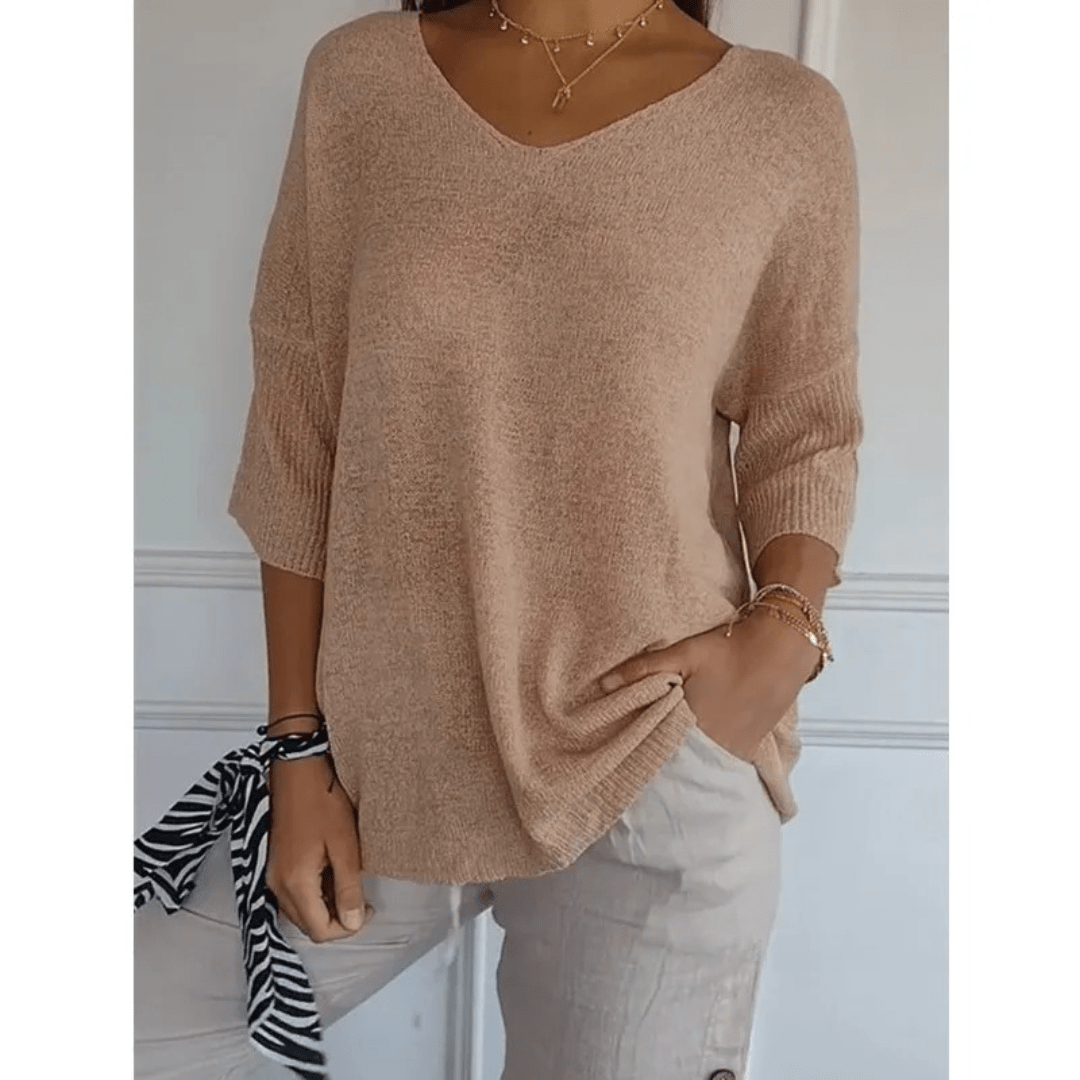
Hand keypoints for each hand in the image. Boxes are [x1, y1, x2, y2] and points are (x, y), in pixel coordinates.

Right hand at [266, 753, 368, 942]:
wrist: (298, 770)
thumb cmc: (322, 800)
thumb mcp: (345, 846)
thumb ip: (349, 888)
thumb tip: (353, 922)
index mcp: (295, 883)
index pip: (319, 930)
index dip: (346, 928)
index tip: (366, 910)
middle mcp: (277, 884)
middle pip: (307, 925)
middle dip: (335, 920)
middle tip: (360, 900)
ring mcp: (272, 874)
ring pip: (299, 911)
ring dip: (324, 907)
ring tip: (348, 883)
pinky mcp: (274, 863)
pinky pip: (292, 894)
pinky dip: (312, 894)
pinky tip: (330, 874)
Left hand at [598, 609, 819, 761]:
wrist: (782, 646)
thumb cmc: (729, 649)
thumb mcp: (683, 653)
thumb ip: (642, 669)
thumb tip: (603, 684)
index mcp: (693, 726)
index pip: (659, 755)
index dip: (642, 760)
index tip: (626, 765)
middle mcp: (716, 745)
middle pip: (682, 765)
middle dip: (663, 765)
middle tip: (643, 768)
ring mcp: (737, 749)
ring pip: (704, 765)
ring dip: (688, 763)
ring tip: (668, 761)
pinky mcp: (753, 745)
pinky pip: (725, 761)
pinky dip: (710, 759)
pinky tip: (699, 751)